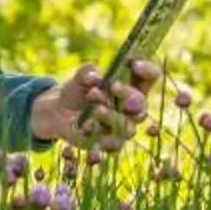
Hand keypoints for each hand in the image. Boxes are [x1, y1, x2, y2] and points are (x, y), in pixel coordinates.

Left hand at [29, 60, 159, 153]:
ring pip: (128, 127)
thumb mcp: (79, 77)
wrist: (60, 112)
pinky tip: (88, 127)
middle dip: (128, 94)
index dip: (147, 69)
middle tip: (113, 85)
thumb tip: (95, 77)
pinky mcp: (110, 144)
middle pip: (141, 103)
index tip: (134, 64)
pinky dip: (102, 138)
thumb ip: (87, 72)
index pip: (150, 77)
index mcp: (131, 86)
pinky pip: (114, 145)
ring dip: (112, 116)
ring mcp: (122, 127)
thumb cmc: (77, 90)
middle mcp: (131, 108)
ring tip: (96, 108)